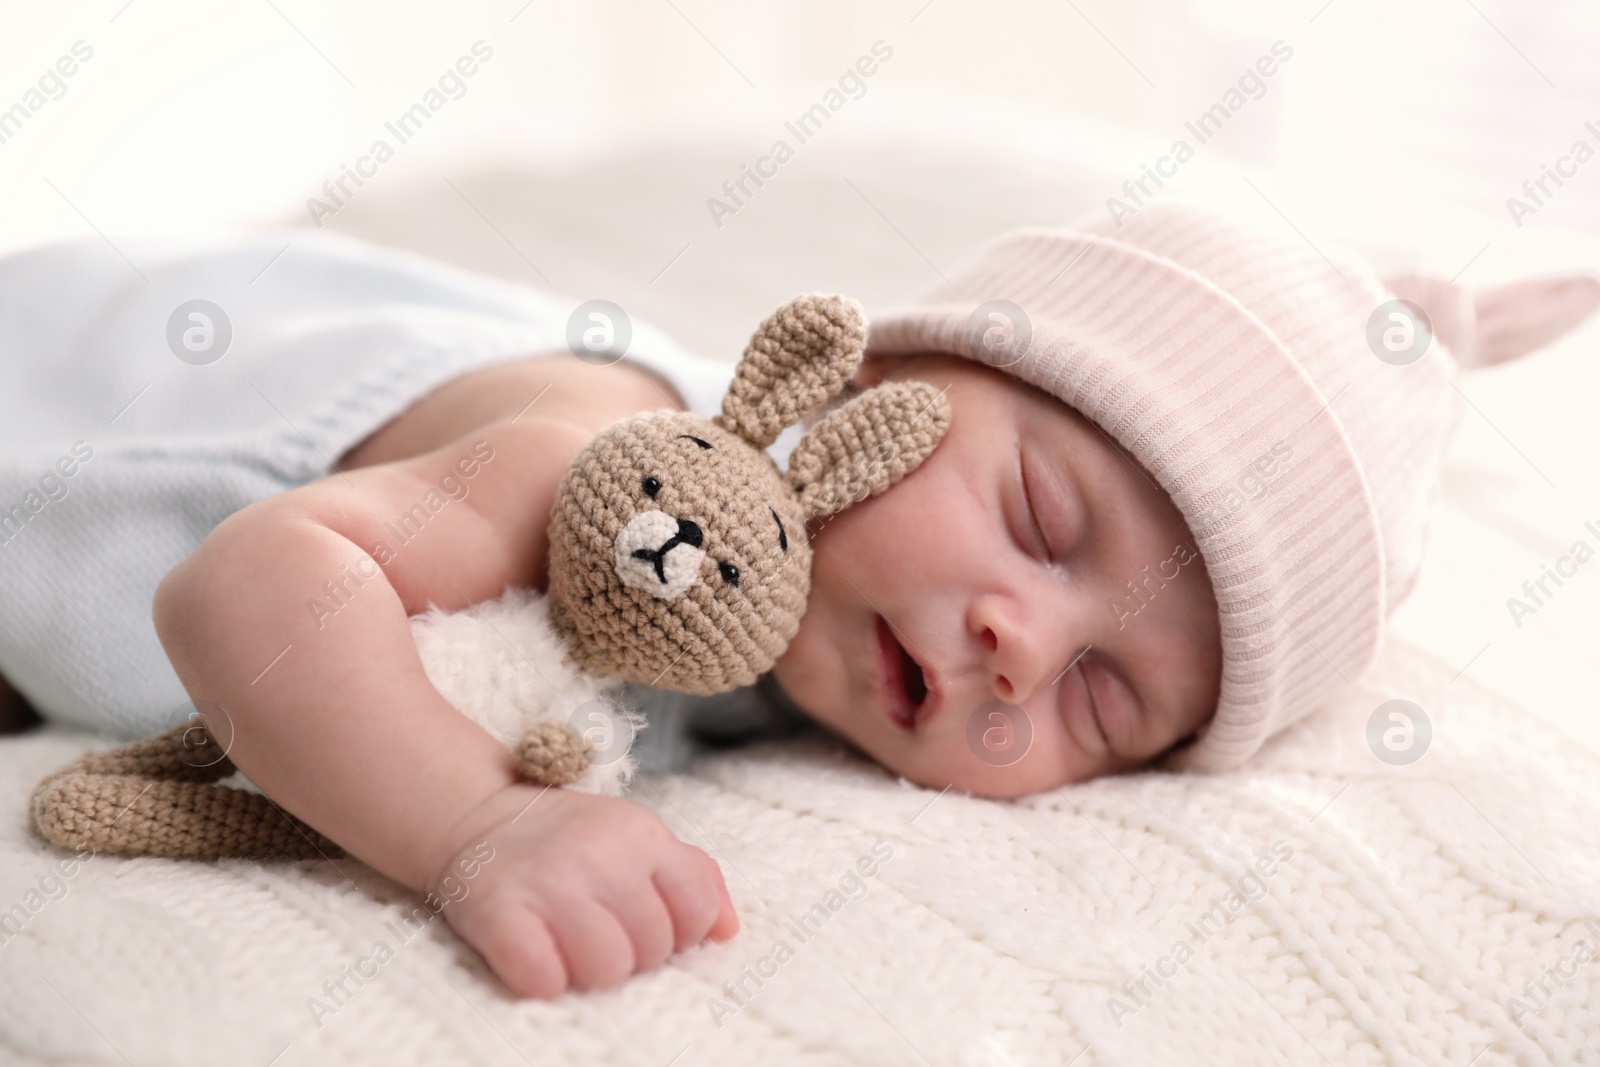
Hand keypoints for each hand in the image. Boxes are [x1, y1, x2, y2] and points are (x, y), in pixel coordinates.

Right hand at [431, 785, 738, 997]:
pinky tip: (536, 956)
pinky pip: (542, 976)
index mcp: (642, 834)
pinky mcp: (498, 911)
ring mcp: (548, 881)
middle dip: (632, 954)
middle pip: (653, 948)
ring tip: (568, 947)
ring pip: (607, 969)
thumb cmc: (571, 839)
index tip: (645, 923)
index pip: (696, 909)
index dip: (679, 931)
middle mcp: (600, 853)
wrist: (477, 814)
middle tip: (598, 932)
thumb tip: (728, 930)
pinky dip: (543, 978)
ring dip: (589, 972)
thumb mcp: (639, 839)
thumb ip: (693, 877)